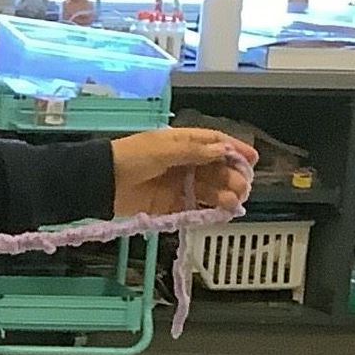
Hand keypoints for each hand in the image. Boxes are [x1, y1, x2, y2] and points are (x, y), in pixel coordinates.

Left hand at [110, 128, 256, 216]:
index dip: (234, 149)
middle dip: (232, 176)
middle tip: (242, 186)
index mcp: (182, 143)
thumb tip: (222, 150)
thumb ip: (194, 151)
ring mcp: (179, 184)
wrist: (102, 182)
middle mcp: (184, 163)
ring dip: (224, 194)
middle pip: (216, 168)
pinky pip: (196, 207)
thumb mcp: (163, 148)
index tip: (252, 159)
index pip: (214, 143)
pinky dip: (209, 210)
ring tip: (232, 201)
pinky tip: (220, 211)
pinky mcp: (172, 205)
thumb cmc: (129, 157)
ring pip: (210, 189)